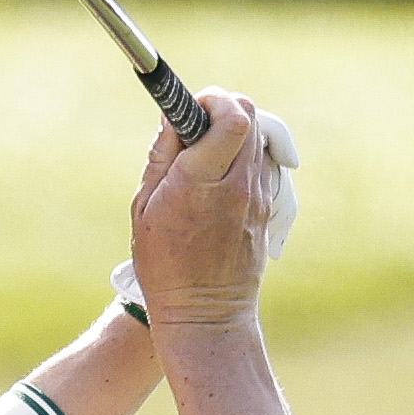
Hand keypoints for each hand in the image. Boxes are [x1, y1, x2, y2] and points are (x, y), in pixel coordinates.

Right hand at [129, 88, 297, 334]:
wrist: (206, 315)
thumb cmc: (165, 266)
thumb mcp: (145, 209)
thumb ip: (161, 156)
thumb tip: (173, 115)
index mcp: (200, 181)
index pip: (230, 116)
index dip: (211, 99)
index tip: (191, 107)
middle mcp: (237, 184)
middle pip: (250, 114)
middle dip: (222, 108)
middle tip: (197, 125)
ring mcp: (259, 196)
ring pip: (259, 135)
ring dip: (234, 131)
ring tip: (208, 155)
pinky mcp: (268, 207)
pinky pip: (262, 162)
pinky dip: (244, 156)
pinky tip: (222, 179)